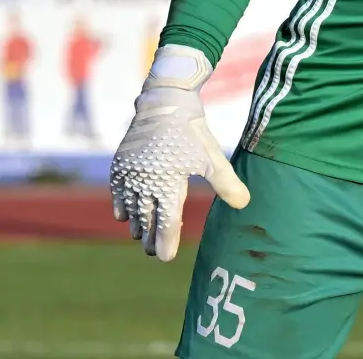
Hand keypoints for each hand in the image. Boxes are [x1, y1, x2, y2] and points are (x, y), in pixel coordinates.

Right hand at [110, 45, 250, 261]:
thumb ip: (227, 183)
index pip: (166, 222)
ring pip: (130, 210)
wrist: (165, 103)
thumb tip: (245, 204)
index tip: (165, 258)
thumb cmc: (192, 133)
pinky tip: (126, 216)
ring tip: (141, 236)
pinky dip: (122, 207)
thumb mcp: (212, 158)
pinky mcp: (119, 166)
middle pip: (146, 221)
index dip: (166, 242)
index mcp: (169, 183)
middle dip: (149, 238)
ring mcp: (129, 175)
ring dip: (136, 224)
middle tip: (153, 252)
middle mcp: (145, 182)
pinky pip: (117, 195)